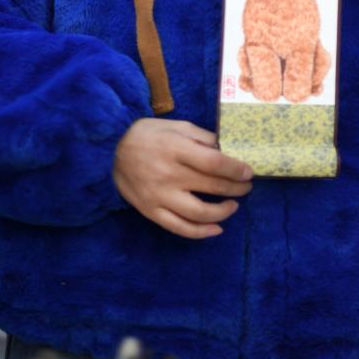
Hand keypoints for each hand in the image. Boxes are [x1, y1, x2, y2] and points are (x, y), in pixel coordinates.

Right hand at [113, 118, 252, 238]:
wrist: (110, 152)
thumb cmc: (147, 135)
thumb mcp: (174, 126)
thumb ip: (201, 137)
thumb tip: (226, 149)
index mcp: (175, 149)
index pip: (213, 163)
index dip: (235, 169)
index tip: (248, 172)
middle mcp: (169, 175)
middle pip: (210, 186)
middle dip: (235, 188)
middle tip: (247, 187)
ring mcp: (160, 196)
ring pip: (199, 213)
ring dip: (223, 212)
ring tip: (234, 205)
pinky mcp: (152, 212)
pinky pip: (180, 228)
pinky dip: (201, 232)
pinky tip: (217, 228)